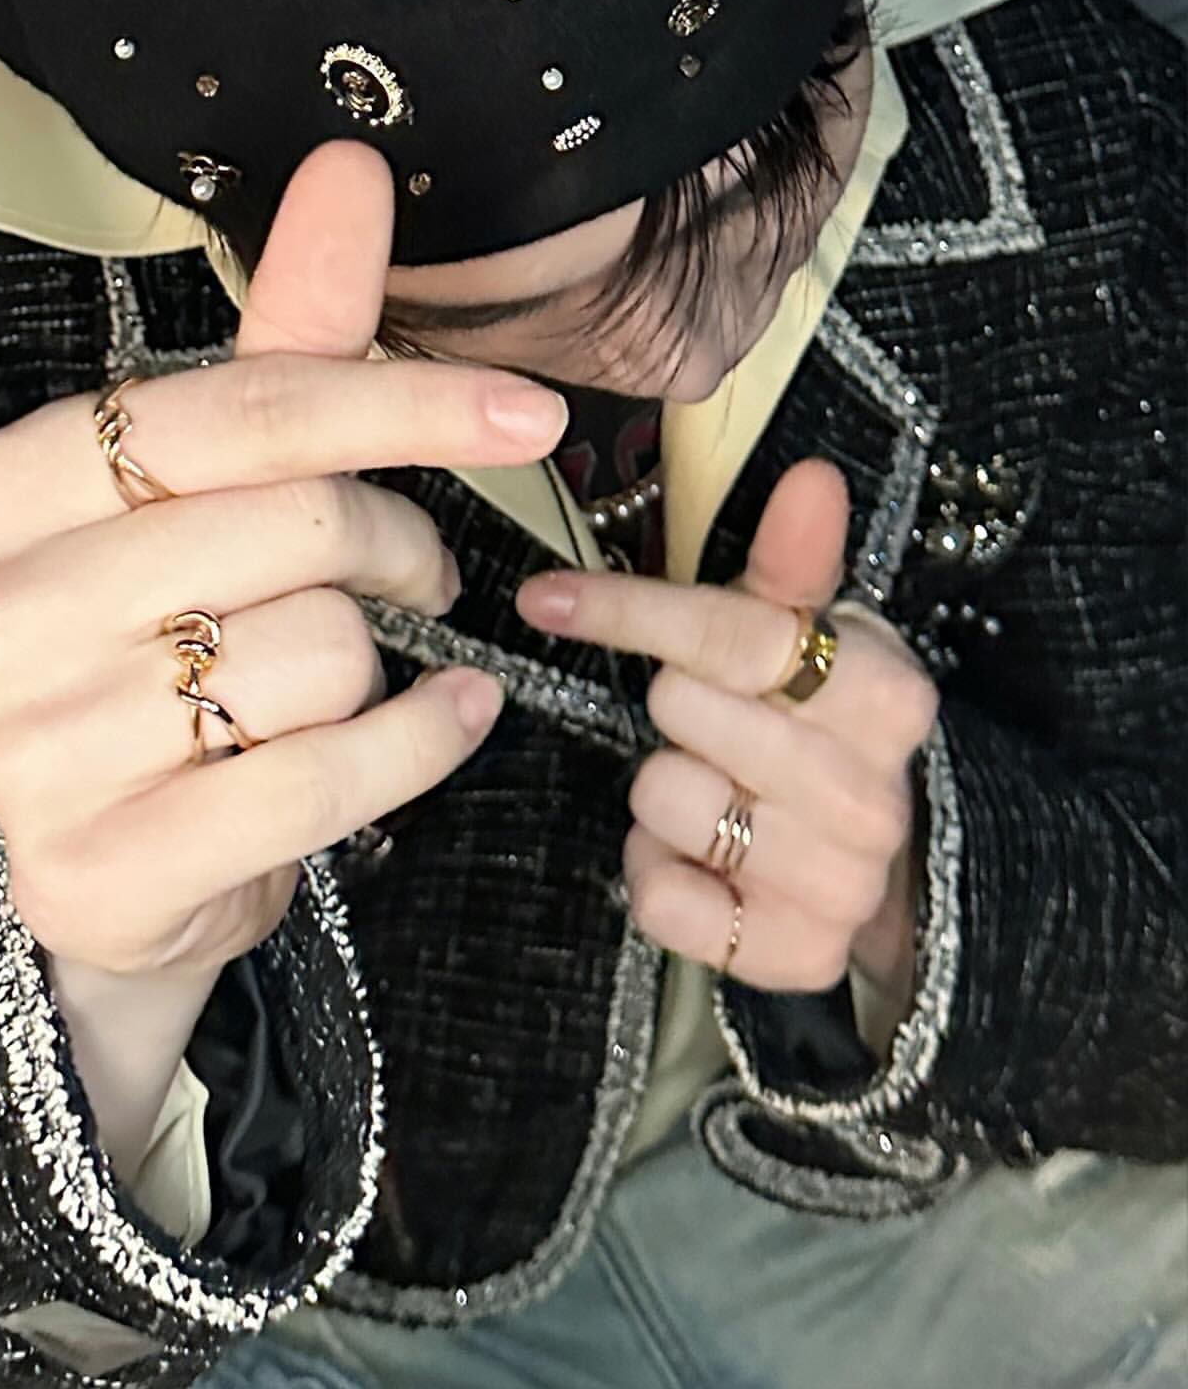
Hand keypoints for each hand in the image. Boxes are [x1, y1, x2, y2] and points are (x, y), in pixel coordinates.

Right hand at [0, 138, 569, 980]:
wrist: (121, 852)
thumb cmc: (178, 637)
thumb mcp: (222, 485)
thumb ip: (286, 338)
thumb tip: (350, 166)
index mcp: (5, 487)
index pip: (239, 413)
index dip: (404, 404)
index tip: (531, 414)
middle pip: (293, 530)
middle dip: (399, 547)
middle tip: (418, 572)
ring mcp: (32, 754)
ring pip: (317, 658)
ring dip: (382, 661)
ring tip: (358, 665)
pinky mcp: (99, 868)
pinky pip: (321, 783)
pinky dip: (419, 744)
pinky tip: (451, 720)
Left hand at [516, 458, 936, 1003]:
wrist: (881, 869)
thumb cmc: (822, 729)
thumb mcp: (820, 639)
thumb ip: (798, 562)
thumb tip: (811, 474)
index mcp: (884, 696)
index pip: (731, 636)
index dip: (627, 611)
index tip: (545, 597)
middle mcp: (870, 794)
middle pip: (683, 711)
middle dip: (673, 707)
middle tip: (702, 721)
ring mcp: (837, 884)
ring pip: (661, 800)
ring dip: (660, 791)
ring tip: (710, 788)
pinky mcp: (792, 955)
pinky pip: (661, 899)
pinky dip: (657, 873)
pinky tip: (701, 859)